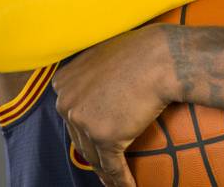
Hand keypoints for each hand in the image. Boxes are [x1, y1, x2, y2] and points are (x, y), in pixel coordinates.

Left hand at [53, 25, 173, 186]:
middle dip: (93, 153)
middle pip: (80, 137)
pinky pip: (112, 166)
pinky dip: (120, 180)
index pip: (72, 114)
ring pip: (94, 155)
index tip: (93, 139)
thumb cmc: (140, 51)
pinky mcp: (104, 136)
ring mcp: (83, 120)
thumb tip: (98, 87)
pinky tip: (128, 186)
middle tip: (105, 166)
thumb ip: (92, 74)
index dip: (83, 130)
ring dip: (106, 171)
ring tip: (116, 180)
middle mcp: (66, 101)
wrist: (161, 57)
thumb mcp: (103, 56)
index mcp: (63, 82)